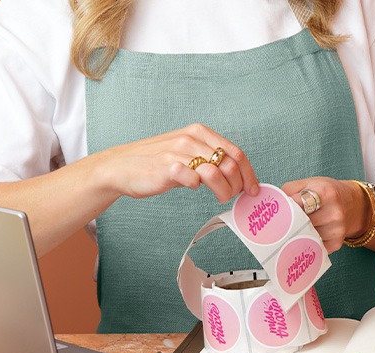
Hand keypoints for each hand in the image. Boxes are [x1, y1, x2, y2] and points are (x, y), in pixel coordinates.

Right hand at [97, 123, 259, 202]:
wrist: (121, 167)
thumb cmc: (155, 162)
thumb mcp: (187, 153)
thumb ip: (209, 159)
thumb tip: (236, 176)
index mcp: (200, 132)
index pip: (236, 152)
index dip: (249, 174)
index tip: (253, 189)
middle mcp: (191, 139)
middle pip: (230, 164)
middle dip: (238, 185)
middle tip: (231, 196)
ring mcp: (178, 152)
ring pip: (216, 172)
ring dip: (223, 191)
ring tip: (219, 197)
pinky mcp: (166, 168)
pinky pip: (192, 179)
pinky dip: (198, 187)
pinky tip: (192, 188)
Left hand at [281, 178, 368, 253]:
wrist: (353, 203)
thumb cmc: (327, 192)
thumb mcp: (309, 183)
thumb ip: (289, 191)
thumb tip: (273, 207)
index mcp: (325, 192)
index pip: (296, 204)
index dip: (285, 209)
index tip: (275, 214)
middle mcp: (333, 212)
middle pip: (300, 223)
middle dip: (288, 224)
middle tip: (277, 226)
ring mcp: (336, 230)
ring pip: (304, 236)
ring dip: (296, 234)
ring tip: (292, 230)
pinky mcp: (336, 243)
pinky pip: (313, 247)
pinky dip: (306, 243)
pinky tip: (304, 237)